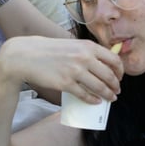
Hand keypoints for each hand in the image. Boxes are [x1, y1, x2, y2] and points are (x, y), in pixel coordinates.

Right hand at [0, 36, 123, 102]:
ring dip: (108, 95)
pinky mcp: (65, 83)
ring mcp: (75, 71)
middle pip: (109, 76)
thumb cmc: (47, 50)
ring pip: (100, 87)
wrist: (25, 56)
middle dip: (115, 86)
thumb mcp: (70, 44)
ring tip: (110, 98)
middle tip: (116, 90)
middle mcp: (84, 58)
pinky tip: (95, 101)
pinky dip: (93, 100)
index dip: (120, 71)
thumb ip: (86, 52)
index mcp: (87, 46)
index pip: (113, 60)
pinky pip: (85, 95)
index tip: (119, 77)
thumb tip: (102, 64)